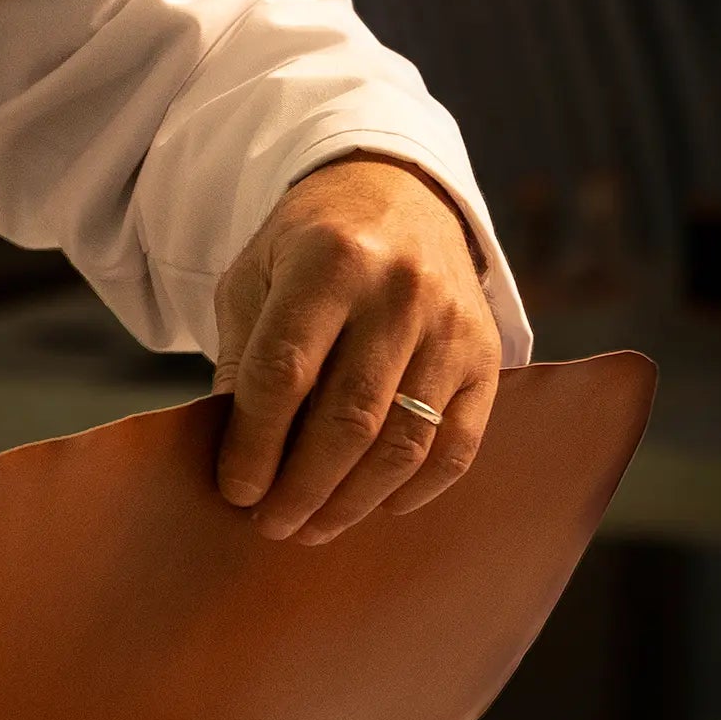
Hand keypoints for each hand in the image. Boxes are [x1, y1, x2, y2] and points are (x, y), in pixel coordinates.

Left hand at [210, 153, 500, 543]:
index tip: (236, 491)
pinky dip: (418, 489)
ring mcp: (451, 324)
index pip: (286, 373)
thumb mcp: (254, 278)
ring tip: (314, 527)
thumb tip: (234, 451)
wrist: (393, 192)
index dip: (256, 443)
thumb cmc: (307, 246)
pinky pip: (458, 443)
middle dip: (304, 486)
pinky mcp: (486, 354)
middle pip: (349, 417)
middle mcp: (398, 290)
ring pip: (404, 441)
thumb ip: (244, 358)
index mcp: (328, 260)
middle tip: (272, 525)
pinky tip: (377, 507)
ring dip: (354, 500)